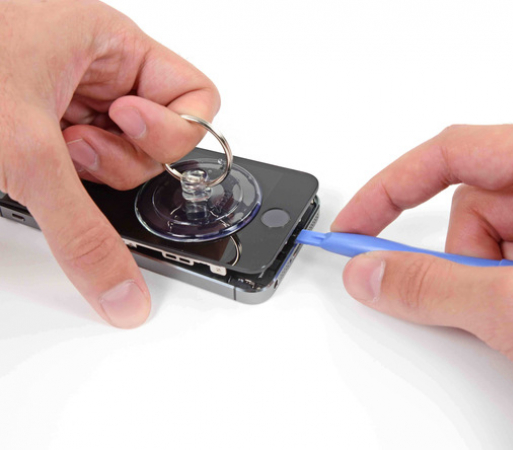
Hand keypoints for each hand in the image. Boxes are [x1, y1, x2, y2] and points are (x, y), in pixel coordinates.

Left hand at [0, 0, 219, 327]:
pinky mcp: (51, 124)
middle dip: (115, 158)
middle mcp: (101, 71)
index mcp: (114, 44)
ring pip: (124, 160)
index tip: (124, 129)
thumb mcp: (25, 152)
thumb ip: (83, 231)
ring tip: (40, 146)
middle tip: (69, 146)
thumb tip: (125, 293)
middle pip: (160, 140)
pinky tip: (29, 156)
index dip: (171, 130)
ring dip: (84, 170)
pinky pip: (87, 169)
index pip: (198, 98)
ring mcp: (76, 100)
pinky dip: (60, 176)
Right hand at [332, 125, 512, 434]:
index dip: (394, 188)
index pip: (458, 154)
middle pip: (480, 203)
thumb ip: (433, 286)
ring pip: (494, 240)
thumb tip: (372, 272)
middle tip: (493, 306)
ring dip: (493, 285)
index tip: (357, 222)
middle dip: (469, 260)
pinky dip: (510, 295)